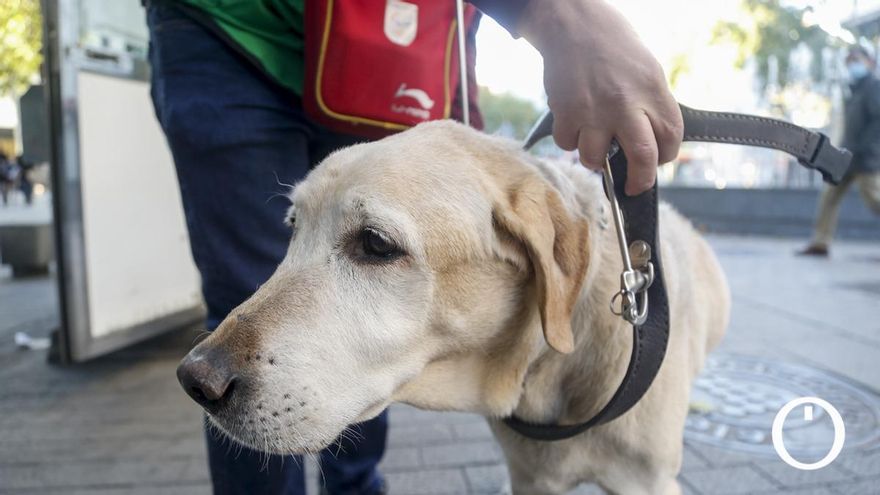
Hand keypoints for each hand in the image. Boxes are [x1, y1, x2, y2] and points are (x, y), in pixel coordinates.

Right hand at [518, 0, 682, 194]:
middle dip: (640, 181)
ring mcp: (594, 110)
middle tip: (634, 186)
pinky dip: (569, 140)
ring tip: (594, 145)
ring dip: (595, 160)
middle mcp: (627, 103)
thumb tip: (651, 143)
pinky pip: (567, 143)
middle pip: (643, 157)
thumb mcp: (647, 71)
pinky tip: (574, 124)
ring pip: (596, 158)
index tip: (656, 160)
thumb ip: (651, 106)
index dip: (665, 157)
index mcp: (653, 91)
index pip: (671, 139)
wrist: (575, 25)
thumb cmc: (613, 47)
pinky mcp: (566, 111)